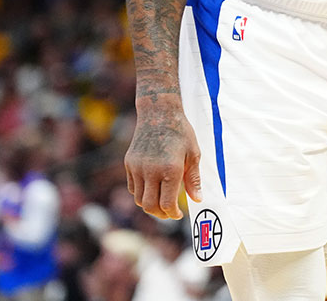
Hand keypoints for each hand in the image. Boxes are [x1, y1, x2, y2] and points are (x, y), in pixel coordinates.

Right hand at [124, 102, 202, 219]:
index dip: (173, 213)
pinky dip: (141, 193)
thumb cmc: (181, 132)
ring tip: (161, 201)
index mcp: (170, 169)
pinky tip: (152, 188)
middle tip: (170, 213)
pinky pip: (132, 187)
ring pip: (139, 199)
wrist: (158, 113)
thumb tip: (197, 200)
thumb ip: (193, 179)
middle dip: (161, 214)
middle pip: (150, 206)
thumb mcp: (194, 154)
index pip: (167, 203)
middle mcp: (151, 170)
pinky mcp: (129, 163)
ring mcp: (137, 167)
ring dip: (150, 204)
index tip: (178, 214)